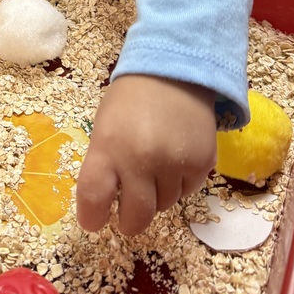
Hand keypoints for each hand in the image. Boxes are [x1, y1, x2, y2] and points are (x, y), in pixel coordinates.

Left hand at [75, 75, 216, 236]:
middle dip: (129, 222)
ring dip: (157, 196)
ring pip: (164, 206)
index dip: (91, 217)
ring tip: (154, 168)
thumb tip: (105, 204)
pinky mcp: (202, 164)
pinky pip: (187, 192)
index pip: (94, 196)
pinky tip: (175, 160)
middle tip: (127, 217)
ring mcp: (174, 163)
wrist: (175, 71)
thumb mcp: (105, 127)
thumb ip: (104, 164)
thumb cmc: (131, 99)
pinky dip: (179, 184)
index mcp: (108, 146)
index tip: (93, 222)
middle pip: (136, 216)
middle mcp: (141, 159)